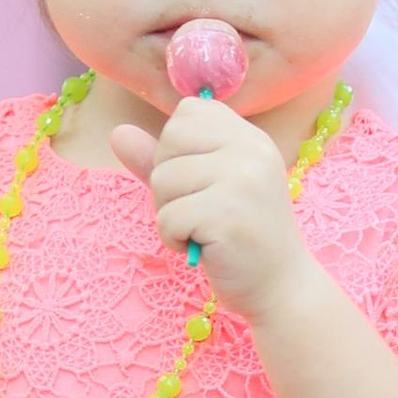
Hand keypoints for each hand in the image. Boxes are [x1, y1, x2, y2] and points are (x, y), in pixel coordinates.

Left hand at [109, 98, 310, 320]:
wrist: (280, 286)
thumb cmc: (240, 236)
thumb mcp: (203, 187)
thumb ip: (162, 158)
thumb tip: (118, 132)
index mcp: (250, 137)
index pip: (189, 111)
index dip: (177, 147)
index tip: (200, 181)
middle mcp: (251, 150)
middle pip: (170, 140)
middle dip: (168, 180)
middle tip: (197, 209)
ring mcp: (242, 180)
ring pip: (163, 178)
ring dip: (169, 213)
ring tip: (200, 230)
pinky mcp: (227, 214)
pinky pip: (167, 217)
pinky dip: (174, 239)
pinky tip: (202, 247)